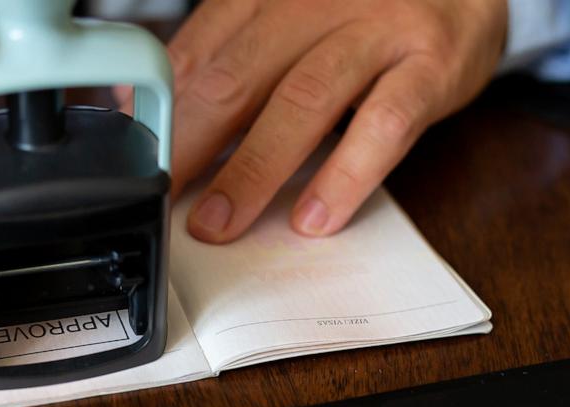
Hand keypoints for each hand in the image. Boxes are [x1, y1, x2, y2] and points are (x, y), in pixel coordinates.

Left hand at [169, 0, 507, 242]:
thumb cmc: (363, 12)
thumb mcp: (288, 21)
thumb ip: (226, 58)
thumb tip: (147, 110)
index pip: (198, 51)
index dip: (163, 112)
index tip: (140, 163)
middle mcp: (315, 2)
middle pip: (238, 76)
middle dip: (192, 145)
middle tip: (163, 199)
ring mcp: (376, 30)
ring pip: (302, 100)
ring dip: (254, 169)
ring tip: (220, 222)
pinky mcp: (429, 66)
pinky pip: (383, 125)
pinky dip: (345, 175)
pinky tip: (315, 218)